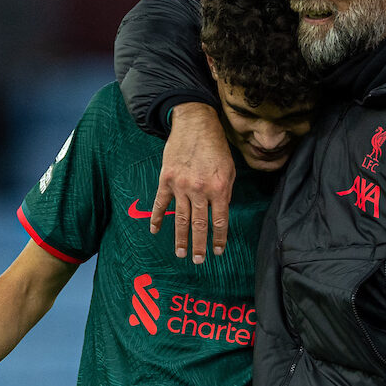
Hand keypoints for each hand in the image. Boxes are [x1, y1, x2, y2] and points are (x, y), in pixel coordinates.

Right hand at [152, 103, 234, 263]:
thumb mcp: (229, 169)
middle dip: (198, 245)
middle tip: (197, 261)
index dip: (218, 238)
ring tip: (181, 254)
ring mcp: (181, 185)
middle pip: (199, 224)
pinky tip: (155, 231)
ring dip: (180, 238)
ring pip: (180, 218)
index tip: (217, 252)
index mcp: (219, 187)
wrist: (195, 124)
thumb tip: (219, 213)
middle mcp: (199, 189)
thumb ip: (225, 193)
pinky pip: (161, 203)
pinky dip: (157, 218)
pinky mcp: (166, 179)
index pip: (220, 220)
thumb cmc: (216, 147)